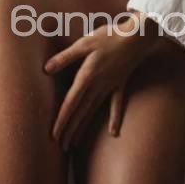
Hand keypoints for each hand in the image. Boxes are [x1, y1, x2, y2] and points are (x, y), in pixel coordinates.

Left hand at [44, 11, 160, 149]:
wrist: (138, 36)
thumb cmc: (109, 36)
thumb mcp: (84, 43)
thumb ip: (65, 57)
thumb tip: (46, 69)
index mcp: (87, 76)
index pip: (71, 104)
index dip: (61, 121)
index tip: (54, 136)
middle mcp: (98, 86)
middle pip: (80, 112)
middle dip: (70, 130)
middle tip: (61, 147)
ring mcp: (111, 87)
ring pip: (94, 111)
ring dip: (83, 128)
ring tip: (74, 143)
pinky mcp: (121, 85)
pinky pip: (117, 105)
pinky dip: (115, 119)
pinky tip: (113, 133)